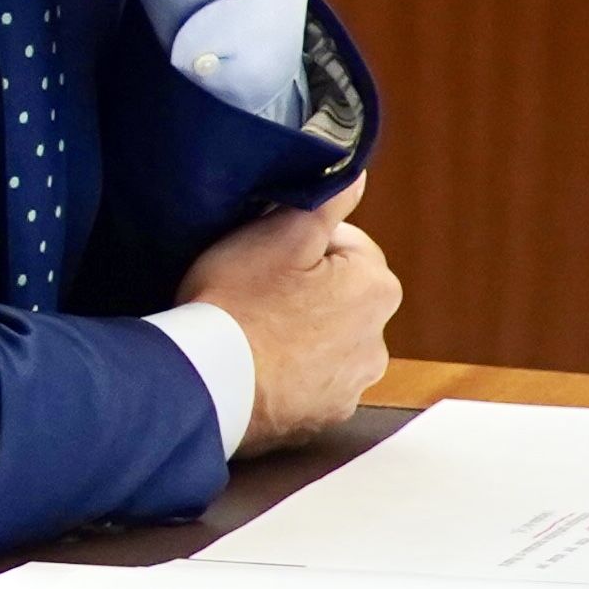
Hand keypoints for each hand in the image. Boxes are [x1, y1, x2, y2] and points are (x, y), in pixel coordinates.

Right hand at [181, 172, 396, 451]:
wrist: (210, 384)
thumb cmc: (240, 303)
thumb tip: (357, 173)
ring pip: (327, 340)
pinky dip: (290, 373)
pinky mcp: (325, 415)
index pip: (346, 245)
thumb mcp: (277, 233)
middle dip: (306, 290)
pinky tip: (255, 364)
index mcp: (375, 287)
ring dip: (300, 333)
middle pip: (339, 295)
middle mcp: (379, 339)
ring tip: (251, 330)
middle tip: (254, 290)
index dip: (300, 243)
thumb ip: (328, 200)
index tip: (264, 254)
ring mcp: (352, 383)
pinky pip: (310, 382)